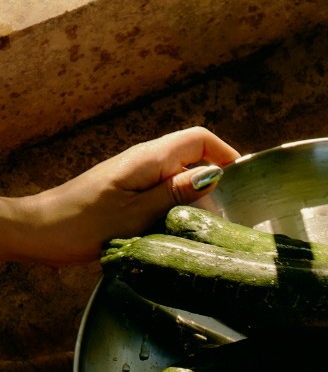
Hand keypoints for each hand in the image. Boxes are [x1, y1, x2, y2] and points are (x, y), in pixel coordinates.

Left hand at [1, 126, 239, 265]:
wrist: (41, 232)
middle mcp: (144, 161)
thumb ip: (175, 194)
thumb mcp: (136, 214)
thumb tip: (212, 176)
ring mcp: (136, 176)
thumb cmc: (83, 224)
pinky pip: (164, 192)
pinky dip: (177, 208)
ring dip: (195, 199)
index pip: (199, 139)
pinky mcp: (129, 192)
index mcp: (148, 158)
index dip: (226, 154)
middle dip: (214, 183)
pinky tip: (176, 230)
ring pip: (180, 178)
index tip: (243, 183)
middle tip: (223, 219)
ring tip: (201, 229)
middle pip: (193, 158)